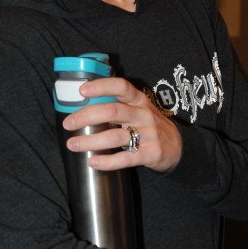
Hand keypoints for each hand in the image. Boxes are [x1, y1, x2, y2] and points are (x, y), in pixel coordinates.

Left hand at [62, 75, 181, 172]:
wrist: (179, 147)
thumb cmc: (149, 126)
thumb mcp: (139, 109)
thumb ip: (117, 106)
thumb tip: (83, 107)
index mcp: (138, 100)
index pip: (120, 87)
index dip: (101, 86)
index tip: (82, 90)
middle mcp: (143, 115)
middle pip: (112, 111)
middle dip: (86, 117)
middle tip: (68, 123)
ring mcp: (148, 135)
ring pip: (115, 136)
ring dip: (90, 141)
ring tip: (73, 144)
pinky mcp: (150, 154)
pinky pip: (125, 158)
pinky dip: (106, 161)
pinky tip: (91, 161)